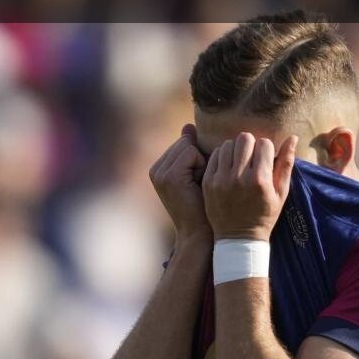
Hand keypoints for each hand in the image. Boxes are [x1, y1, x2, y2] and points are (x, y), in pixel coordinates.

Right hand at [149, 124, 210, 242]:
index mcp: (159, 169)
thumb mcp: (196, 174)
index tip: (197, 182)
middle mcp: (155, 170)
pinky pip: (191, 152)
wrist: (199, 232)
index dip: (198, 158)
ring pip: (188, 145)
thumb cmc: (203, 205)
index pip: (183, 143)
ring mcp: (160, 173)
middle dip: (199, 159)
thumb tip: (188, 126)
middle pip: (185, 142)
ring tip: (198, 186)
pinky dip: (201, 165)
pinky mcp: (169, 176)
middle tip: (198, 185)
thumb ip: (190, 151)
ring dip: (201, 163)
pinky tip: (198, 185)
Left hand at [202, 132, 297, 241]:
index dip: (267, 150)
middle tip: (252, 158)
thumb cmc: (264, 215)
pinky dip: (223, 157)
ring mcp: (221, 179)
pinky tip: (228, 168)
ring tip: (239, 163)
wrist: (238, 238)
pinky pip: (215, 155)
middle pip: (245, 139)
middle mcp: (239, 178)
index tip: (265, 160)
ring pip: (228, 144)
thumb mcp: (281, 193)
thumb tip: (293, 137)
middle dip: (251, 145)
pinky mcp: (208, 182)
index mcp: (259, 180)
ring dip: (235, 150)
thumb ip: (286, 164)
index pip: (264, 144)